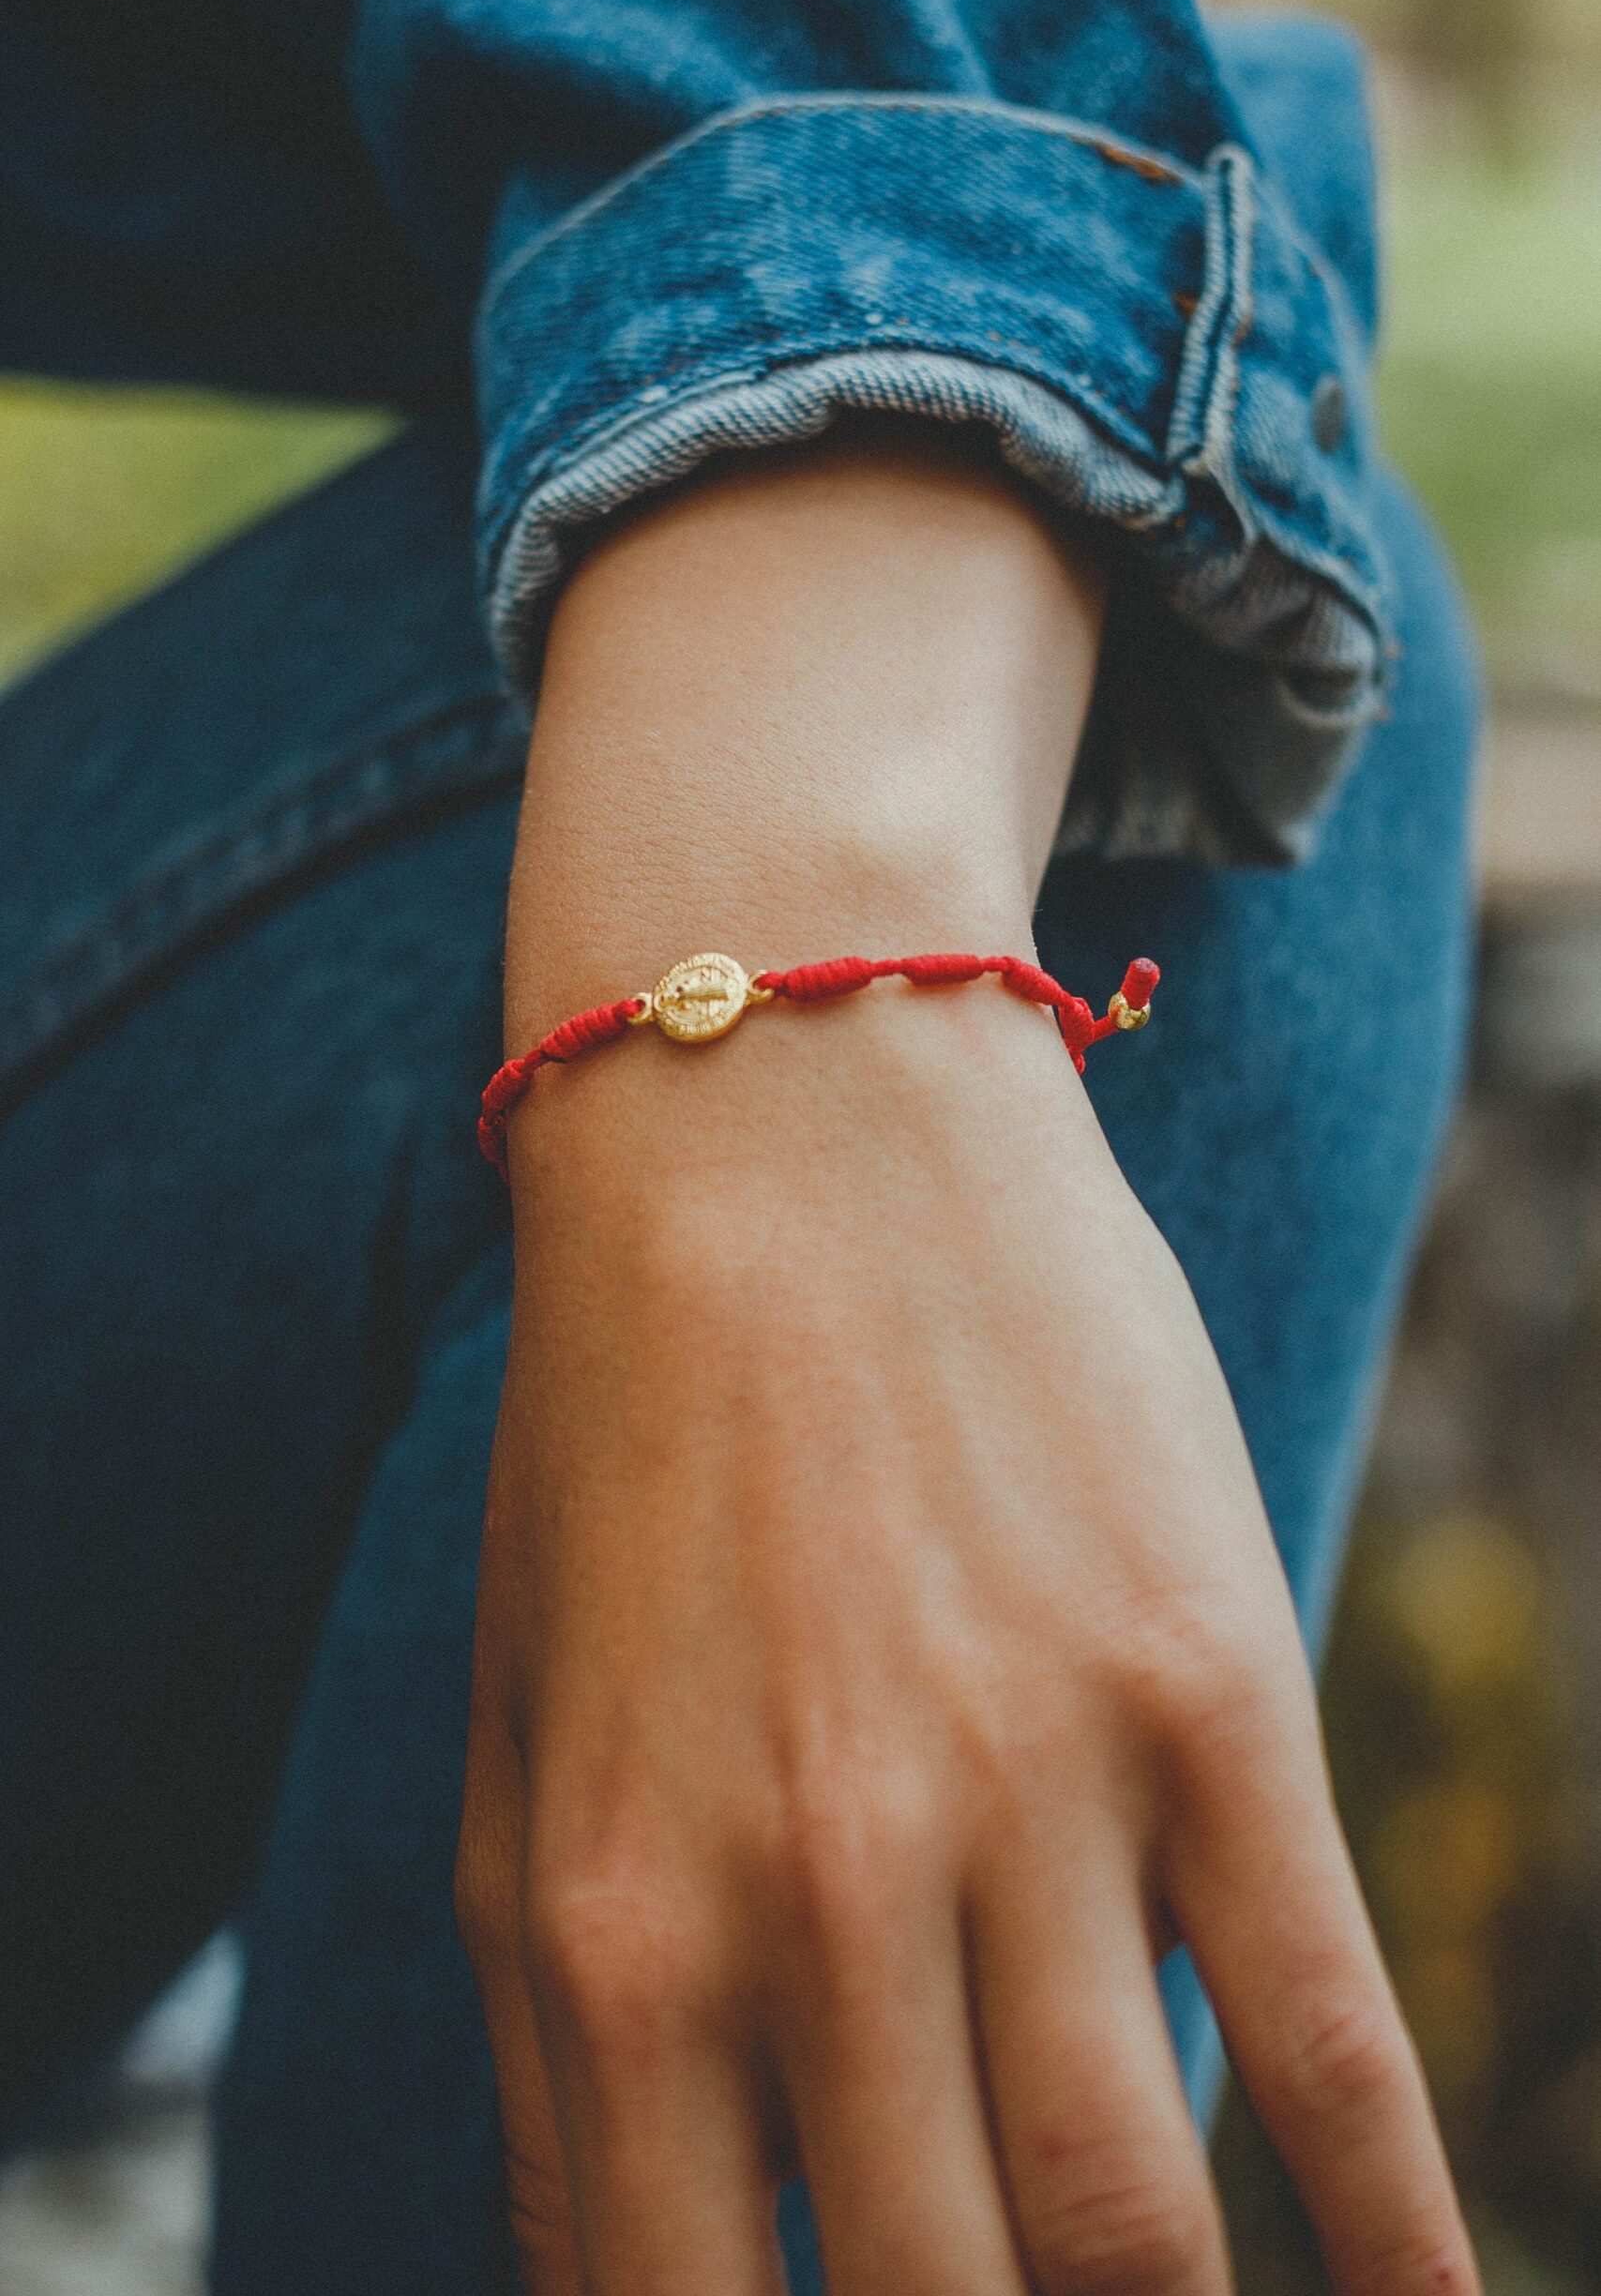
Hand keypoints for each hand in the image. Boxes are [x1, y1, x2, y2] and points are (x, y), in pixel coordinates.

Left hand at [455, 432, 1477, 2294]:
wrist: (777, 1124)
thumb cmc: (622, 1456)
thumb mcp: (517, 1757)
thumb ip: (566, 2056)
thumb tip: (631, 2292)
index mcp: (606, 1933)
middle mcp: (814, 1893)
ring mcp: (1031, 1792)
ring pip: (1141, 2235)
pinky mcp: (1207, 1692)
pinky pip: (1335, 2048)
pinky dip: (1396, 2242)